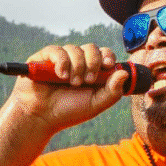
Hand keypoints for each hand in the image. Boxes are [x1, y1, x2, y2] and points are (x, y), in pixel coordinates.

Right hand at [6, 40, 134, 135]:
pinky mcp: (43, 59)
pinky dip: (62, 62)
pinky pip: (56, 51)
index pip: (104, 54)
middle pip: (91, 48)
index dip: (107, 56)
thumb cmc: (67, 112)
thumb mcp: (95, 104)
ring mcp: (60, 60)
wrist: (41, 117)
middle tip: (87, 80)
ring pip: (75, 49)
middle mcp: (77, 63)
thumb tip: (124, 73)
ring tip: (71, 82)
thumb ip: (113, 91)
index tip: (107, 65)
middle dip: (92, 62)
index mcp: (91, 72)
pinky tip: (61, 75)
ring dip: (77, 66)